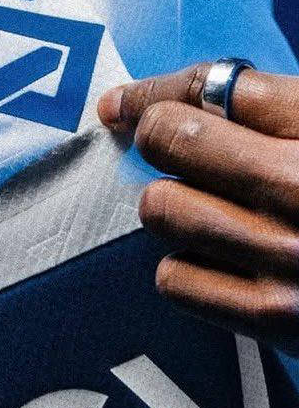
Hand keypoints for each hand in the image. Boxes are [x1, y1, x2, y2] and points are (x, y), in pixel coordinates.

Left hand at [97, 63, 298, 354]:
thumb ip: (281, 111)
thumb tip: (184, 98)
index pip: (213, 85)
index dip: (158, 90)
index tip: (125, 102)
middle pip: (170, 138)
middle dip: (162, 140)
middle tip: (177, 152)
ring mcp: (291, 257)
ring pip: (162, 208)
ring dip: (176, 206)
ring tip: (213, 211)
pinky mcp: (282, 322)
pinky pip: (176, 281)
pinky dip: (188, 270)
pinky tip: (224, 263)